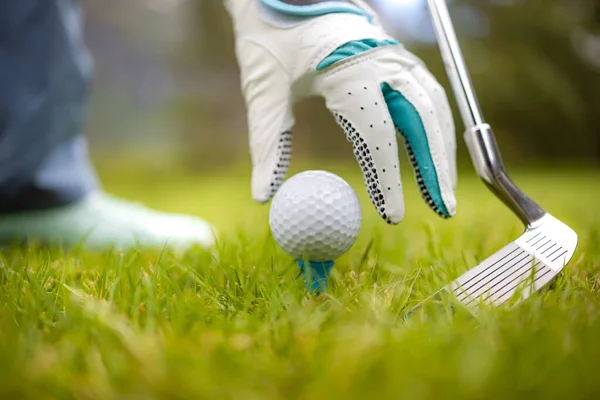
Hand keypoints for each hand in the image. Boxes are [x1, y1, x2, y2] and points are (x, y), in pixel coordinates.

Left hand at [225, 0, 456, 223]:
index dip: (388, 179)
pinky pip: (426, 95)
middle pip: (424, 119)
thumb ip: (266, 143)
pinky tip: (434, 154)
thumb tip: (263, 196)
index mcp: (348, 68)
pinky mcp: (396, 55)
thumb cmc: (270, 37)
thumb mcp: (262, 89)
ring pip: (434, 106)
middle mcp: (381, 59)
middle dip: (436, 167)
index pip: (378, 133)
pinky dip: (435, 127)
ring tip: (442, 191)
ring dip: (442, 149)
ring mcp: (394, 54)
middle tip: (443, 210)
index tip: (394, 216)